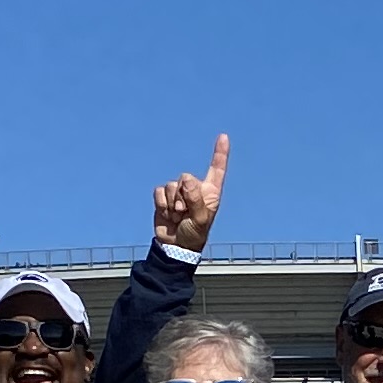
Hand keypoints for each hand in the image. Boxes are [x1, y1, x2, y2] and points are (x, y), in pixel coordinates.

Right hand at [150, 134, 230, 253]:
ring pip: (172, 185)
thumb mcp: (200, 219)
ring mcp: (179, 192)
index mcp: (210, 192)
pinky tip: (167, 214)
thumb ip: (196, 199)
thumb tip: (187, 180)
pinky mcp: (164, 197)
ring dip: (172, 203)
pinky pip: (159, 191)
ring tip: (177, 216)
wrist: (174, 245)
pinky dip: (161, 204)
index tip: (224, 136)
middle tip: (185, 213)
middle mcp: (195, 189)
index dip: (220, 153)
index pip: (217, 169)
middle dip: (183, 196)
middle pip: (186, 177)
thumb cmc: (194, 234)